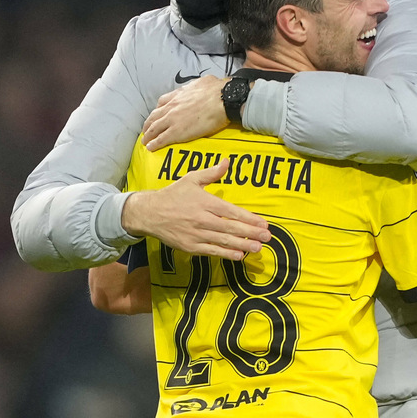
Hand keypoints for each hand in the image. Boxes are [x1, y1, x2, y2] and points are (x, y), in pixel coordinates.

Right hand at [122, 158, 270, 260]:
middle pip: (231, 227)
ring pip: (223, 241)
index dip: (249, 218)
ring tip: (258, 247)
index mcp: (205, 202)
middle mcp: (202, 219)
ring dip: (242, 245)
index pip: (231, 211)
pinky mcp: (190, 246)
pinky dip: (226, 253)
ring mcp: (196, 234)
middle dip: (251, 233)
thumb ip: (212, 173)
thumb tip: (227, 162)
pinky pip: (211, 251)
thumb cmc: (173, 195)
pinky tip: (239, 255)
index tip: (263, 223)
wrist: (149, 213)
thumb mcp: (192, 179)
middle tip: (267, 237)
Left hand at [142, 75, 228, 150]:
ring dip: (148, 135)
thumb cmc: (216, 90)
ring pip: (154, 128)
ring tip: (145, 141)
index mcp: (178, 95)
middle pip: (154, 116)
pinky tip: (150, 147)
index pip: (162, 102)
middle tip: (146, 130)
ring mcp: (172, 119)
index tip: (157, 114)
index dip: (158, 110)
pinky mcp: (177, 132)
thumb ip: (197, 85)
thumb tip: (203, 84)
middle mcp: (172, 106)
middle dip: (148, 124)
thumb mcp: (203, 82)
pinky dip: (154, 143)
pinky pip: (161, 139)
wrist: (221, 100)